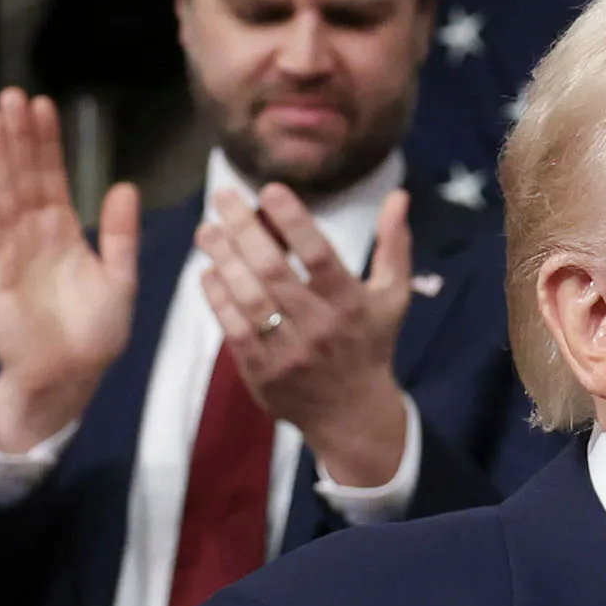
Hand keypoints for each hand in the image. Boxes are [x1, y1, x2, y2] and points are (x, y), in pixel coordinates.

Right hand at [0, 90, 142, 452]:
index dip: (47, 141)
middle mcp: (32, 232)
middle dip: (16, 136)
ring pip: (1, 195)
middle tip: (10, 95)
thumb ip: (121, 234)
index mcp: (62, 229)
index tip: (43, 105)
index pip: (52, 175)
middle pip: (22, 175)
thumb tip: (126, 185)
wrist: (70, 376)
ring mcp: (9, 250)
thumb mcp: (120, 278)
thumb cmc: (96, 332)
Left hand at [198, 181, 418, 489]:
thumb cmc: (371, 343)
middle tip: (222, 198)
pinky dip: (218, 298)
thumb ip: (394, 244)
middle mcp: (319, 326)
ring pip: (248, 298)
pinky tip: (207, 272)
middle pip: (274, 270)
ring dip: (223, 259)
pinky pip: (233, 329)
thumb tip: (398, 195)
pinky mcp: (262, 373)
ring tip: (206, 230)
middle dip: (244, 229)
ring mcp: (287, 352)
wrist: (352, 415)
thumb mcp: (393, 295)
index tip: (269, 189)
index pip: (318, 254)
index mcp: (351, 303)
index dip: (292, 220)